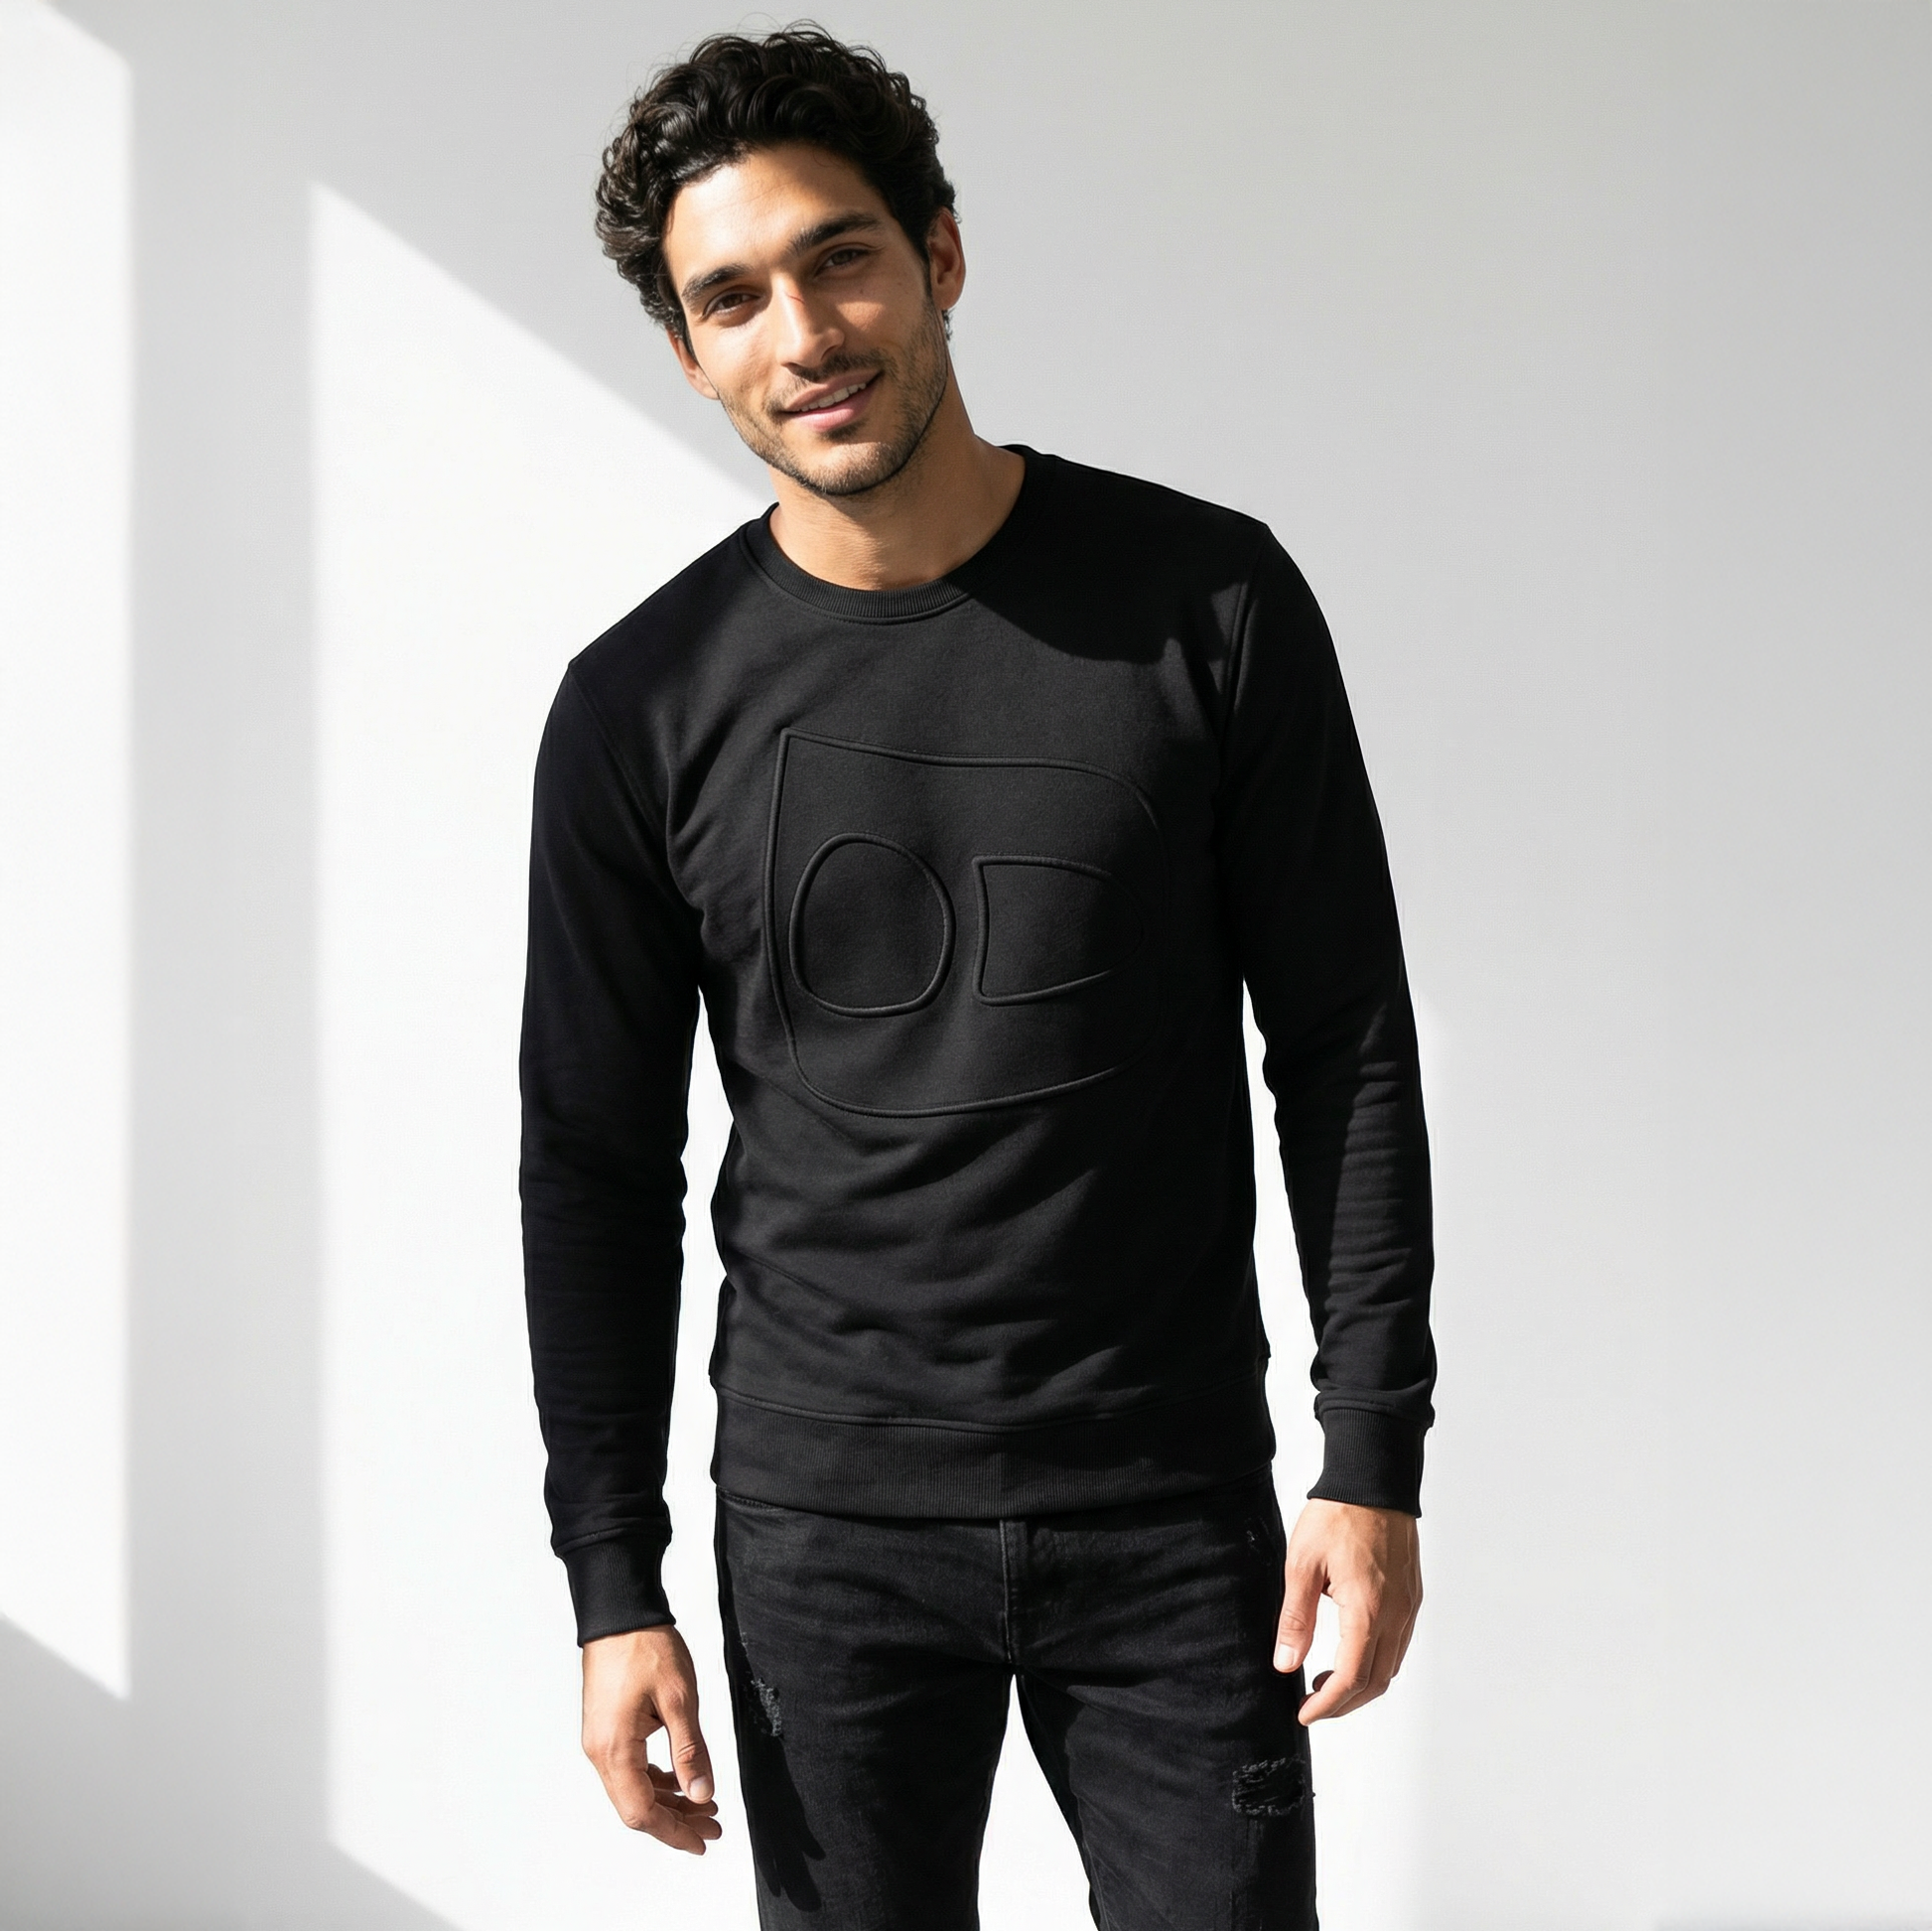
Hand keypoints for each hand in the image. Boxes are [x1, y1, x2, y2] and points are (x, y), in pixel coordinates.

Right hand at [581, 1624, 721, 1852]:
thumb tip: (702, 1794)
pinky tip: (680, 1778)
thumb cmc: (645, 1647)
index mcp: (614, 1750)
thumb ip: (690, 1751)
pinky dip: (655, 1780)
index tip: (703, 1842)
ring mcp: (599, 1741)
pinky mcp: (605, 1729)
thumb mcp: (679, 1699)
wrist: (619, 1614)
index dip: (674, 1833)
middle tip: (713, 1825)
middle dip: (676, 1820)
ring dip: (668, 1801)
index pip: (642, 1813)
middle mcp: (599, 1752)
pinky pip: (629, 1768)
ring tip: (704, 1803)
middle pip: (636, 1807)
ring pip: (633, 1789)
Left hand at [1272, 1499, 1421, 1724]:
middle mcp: (1397, 1615)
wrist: (1373, 1481)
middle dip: (1345, 1702)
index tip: (1305, 1714)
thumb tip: (1285, 1663)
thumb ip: (1295, 1618)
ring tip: (1327, 1681)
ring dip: (1362, 1684)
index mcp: (1368, 1611)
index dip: (1328, 1704)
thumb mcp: (1302, 1565)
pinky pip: (1399, 1644)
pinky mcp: (1412, 1595)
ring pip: (1391, 1665)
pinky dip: (1376, 1660)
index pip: (1353, 1678)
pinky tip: (1351, 1651)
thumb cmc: (1338, 1516)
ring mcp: (1409, 1606)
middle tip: (1313, 1705)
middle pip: (1377, 1681)